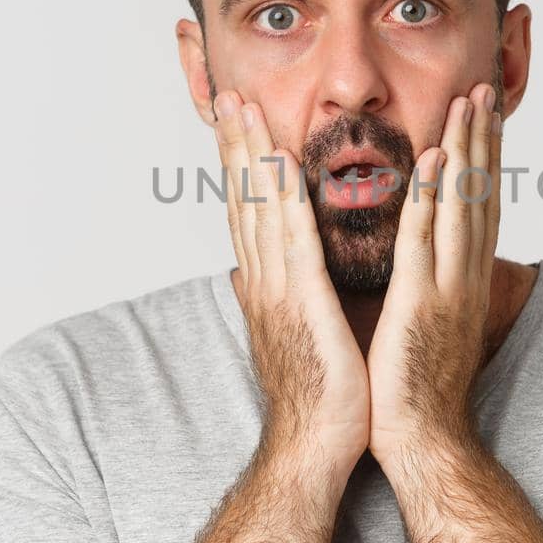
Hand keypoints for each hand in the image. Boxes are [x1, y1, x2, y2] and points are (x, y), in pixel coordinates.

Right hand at [211, 90, 370, 472]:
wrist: (315, 447)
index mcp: (266, 286)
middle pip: (244, 200)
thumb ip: (273, 298)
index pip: (248, 213)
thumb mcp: (290, 335)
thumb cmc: (316, 397)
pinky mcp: (302, 303)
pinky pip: (293, 239)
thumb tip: (248, 276)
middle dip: (235, 145)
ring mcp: (277, 290)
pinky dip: (285, 197)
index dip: (239, 166)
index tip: (235, 123)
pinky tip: (282, 162)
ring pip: (260, 208)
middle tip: (226, 95)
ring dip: (251, 154)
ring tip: (244, 109)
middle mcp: (262, 280)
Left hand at [366, 82, 501, 467]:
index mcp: (461, 280)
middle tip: (484, 88)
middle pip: (479, 195)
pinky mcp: (422, 303)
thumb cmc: (413, 389)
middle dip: (482, 139)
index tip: (480, 116)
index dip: (480, 158)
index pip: (475, 207)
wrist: (421, 441)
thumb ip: (419, 284)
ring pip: (461, 206)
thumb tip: (410, 260)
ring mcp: (448, 288)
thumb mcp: (423, 323)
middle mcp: (465, 277)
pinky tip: (434, 159)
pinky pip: (427, 240)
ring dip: (464, 150)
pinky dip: (433, 197)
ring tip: (467, 101)